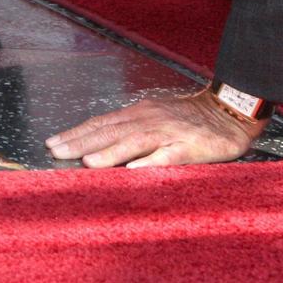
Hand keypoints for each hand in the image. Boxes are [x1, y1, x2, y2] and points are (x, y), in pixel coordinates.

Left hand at [45, 88, 269, 168]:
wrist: (229, 112)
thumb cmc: (189, 119)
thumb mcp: (155, 118)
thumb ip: (130, 130)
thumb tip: (97, 144)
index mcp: (140, 113)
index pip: (102, 123)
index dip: (77, 133)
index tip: (53, 142)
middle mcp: (150, 119)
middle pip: (111, 131)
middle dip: (82, 142)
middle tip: (57, 152)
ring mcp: (169, 132)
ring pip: (135, 142)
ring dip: (110, 152)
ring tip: (88, 163)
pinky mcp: (189, 146)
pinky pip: (168, 155)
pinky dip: (151, 161)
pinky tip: (135, 170)